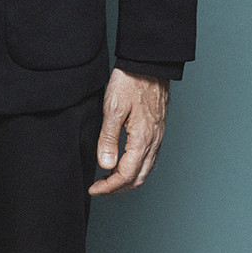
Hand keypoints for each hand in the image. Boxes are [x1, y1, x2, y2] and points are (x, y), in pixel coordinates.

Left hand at [88, 68, 169, 195]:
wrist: (149, 63)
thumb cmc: (130, 81)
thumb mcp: (113, 107)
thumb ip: (108, 138)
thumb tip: (105, 165)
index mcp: (142, 139)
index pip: (126, 175)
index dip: (109, 186)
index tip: (94, 189)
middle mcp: (153, 142)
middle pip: (138, 178)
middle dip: (118, 188)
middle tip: (100, 189)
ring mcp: (158, 136)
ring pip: (145, 170)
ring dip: (127, 180)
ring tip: (109, 180)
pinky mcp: (157, 130)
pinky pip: (149, 158)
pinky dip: (136, 169)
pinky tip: (125, 163)